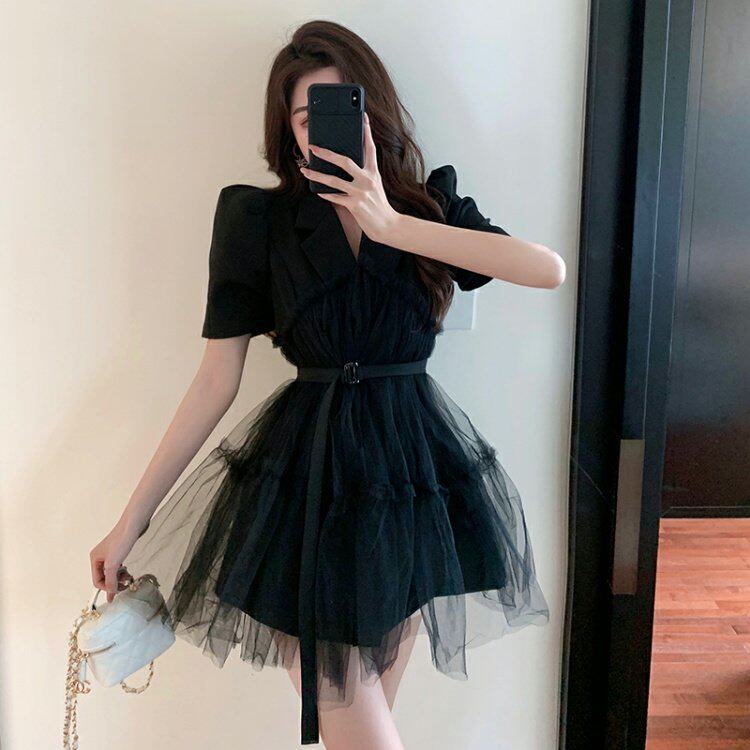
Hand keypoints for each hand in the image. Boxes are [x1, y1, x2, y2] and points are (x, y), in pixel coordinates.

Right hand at [89, 518, 144, 602]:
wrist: (134, 524)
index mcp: (95, 559)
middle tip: (125, 584)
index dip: (106, 588)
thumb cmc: (122, 540)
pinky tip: (128, 571)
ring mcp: (110, 553)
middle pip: (104, 577)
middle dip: (114, 582)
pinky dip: (123, 571)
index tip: (117, 591)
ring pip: (112, 572)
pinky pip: (119, 566)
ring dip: (119, 578)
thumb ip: (110, 580)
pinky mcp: (120, 551)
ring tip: (128, 577)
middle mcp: (101, 556)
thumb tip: (110, 593)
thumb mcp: (113, 564)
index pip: (97, 581)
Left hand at [300, 111, 400, 242]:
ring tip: (306, 171)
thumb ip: (363, 176)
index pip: (370, 148)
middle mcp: (367, 180)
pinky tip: (318, 191)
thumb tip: (346, 167)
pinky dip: (326, 194)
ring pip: (334, 180)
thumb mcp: (375, 186)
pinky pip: (336, 197)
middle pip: (344, 161)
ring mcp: (360, 192)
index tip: (363, 117)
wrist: (388, 226)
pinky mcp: (355, 205)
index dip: (367, 132)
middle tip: (314, 147)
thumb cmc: (380, 206)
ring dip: (317, 175)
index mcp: (374, 173)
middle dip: (326, 153)